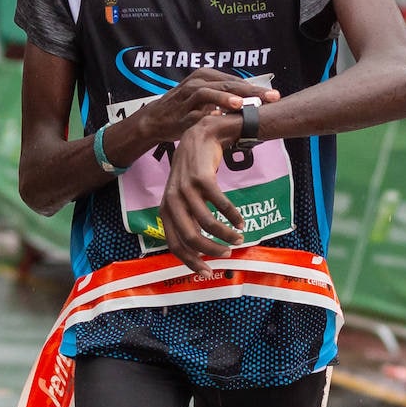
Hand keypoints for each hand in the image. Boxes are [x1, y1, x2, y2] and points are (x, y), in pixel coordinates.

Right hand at [137, 68, 279, 143]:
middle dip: (251, 91)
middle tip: (270, 97)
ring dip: (225, 98)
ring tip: (241, 104)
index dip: (256, 88)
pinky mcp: (180, 112)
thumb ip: (227, 96)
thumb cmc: (186, 107)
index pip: (236, 81)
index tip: (275, 95)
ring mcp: (187, 97)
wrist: (156, 120)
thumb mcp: (207, 97)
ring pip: (208, 92)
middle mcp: (197, 82)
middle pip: (227, 84)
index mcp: (206, 76)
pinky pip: (194, 112)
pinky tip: (217, 117)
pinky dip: (206, 113)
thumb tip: (255, 98)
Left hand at [159, 115, 247, 272]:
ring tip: (240, 237)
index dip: (192, 261)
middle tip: (228, 254)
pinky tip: (240, 221)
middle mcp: (172, 201)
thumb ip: (188, 218)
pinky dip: (232, 216)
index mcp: (165, 210)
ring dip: (226, 234)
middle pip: (190, 238)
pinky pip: (220, 204)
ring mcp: (186, 189)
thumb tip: (200, 249)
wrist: (201, 135)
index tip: (210, 271)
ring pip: (207, 223)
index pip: (175, 244)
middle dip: (211, 250)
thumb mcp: (184, 195)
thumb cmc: (195, 170)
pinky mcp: (201, 178)